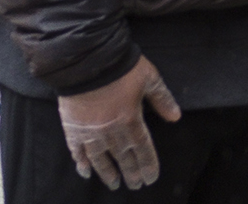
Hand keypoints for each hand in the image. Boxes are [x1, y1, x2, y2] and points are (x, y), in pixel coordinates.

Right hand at [58, 56, 181, 190]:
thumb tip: (176, 117)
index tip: (150, 178)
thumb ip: (162, 99)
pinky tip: (85, 172)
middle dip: (130, 172)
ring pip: (100, 158)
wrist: (88, 61)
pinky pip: (76, 150)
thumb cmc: (122, 67)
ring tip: (114, 184)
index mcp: (131, 120)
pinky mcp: (72, 127)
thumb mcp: (150, 79)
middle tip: (135, 186)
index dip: (147, 165)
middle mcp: (111, 130)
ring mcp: (90, 131)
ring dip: (107, 172)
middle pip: (123, 157)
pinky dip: (81, 162)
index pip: (142, 149)